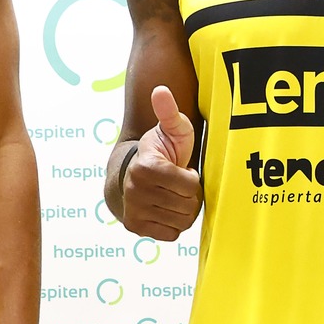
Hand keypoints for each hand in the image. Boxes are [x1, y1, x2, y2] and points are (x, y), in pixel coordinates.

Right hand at [121, 85, 200, 239]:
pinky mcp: (136, 228)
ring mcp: (134, 211)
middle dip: (189, 195)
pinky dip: (173, 224)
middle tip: (178, 184)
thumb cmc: (160, 150)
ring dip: (183, 209)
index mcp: (145, 167)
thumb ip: (169, 111)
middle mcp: (135, 191)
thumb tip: (160, 89)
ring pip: (182, 221)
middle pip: (188, 205)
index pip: (190, 185)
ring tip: (172, 195)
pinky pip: (172, 234)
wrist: (131, 174)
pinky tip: (166, 209)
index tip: (180, 169)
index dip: (192, 177)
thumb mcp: (169, 129)